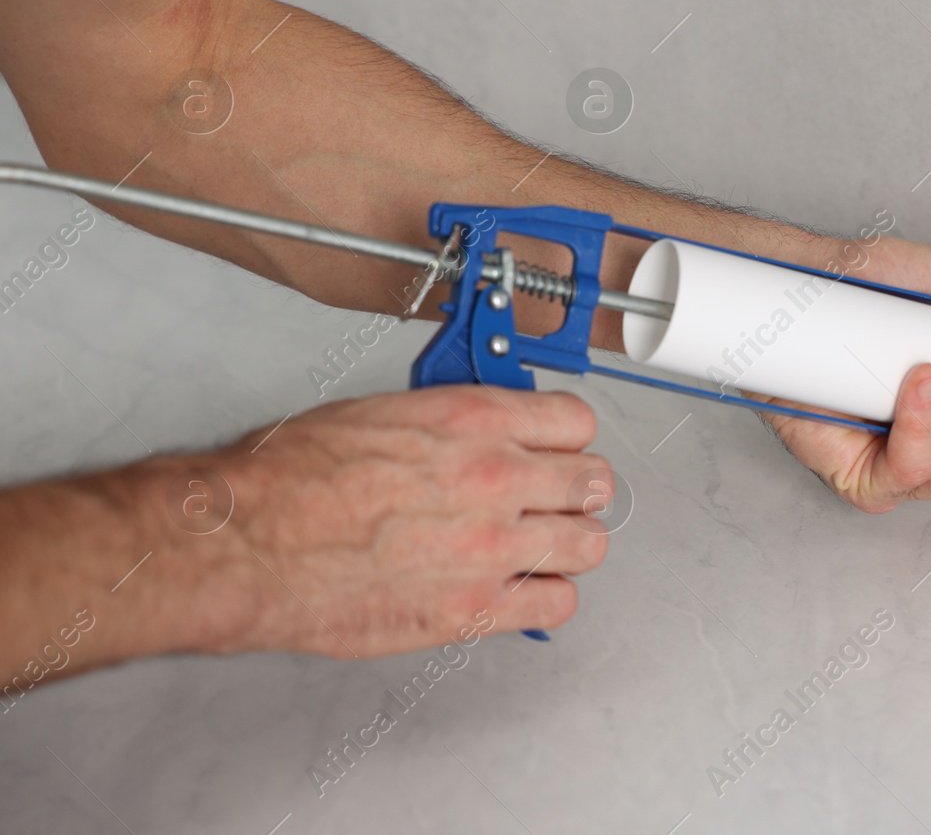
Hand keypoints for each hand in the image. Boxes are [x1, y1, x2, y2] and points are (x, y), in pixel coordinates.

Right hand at [127, 386, 611, 659]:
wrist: (247, 542)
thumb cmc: (290, 477)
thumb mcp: (382, 412)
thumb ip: (450, 425)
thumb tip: (480, 431)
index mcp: (474, 420)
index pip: (576, 421)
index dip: (568, 438)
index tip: (558, 449)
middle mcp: (496, 479)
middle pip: (594, 483)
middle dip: (577, 491)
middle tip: (555, 500)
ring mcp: (492, 547)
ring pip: (588, 545)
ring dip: (570, 545)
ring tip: (543, 547)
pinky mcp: (473, 608)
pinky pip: (557, 604)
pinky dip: (547, 598)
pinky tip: (522, 591)